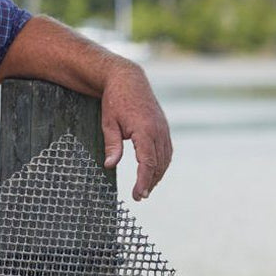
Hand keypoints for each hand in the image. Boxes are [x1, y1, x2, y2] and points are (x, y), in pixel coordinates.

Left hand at [100, 64, 172, 200]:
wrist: (128, 79)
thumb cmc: (115, 100)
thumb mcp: (108, 123)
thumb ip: (112, 145)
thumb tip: (109, 166)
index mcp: (144, 130)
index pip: (148, 163)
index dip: (144, 181)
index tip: (138, 195)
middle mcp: (158, 130)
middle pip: (159, 164)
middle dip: (150, 182)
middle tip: (139, 196)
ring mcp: (163, 128)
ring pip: (165, 158)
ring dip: (157, 175)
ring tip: (146, 188)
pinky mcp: (164, 127)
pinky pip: (167, 150)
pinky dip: (162, 163)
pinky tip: (154, 171)